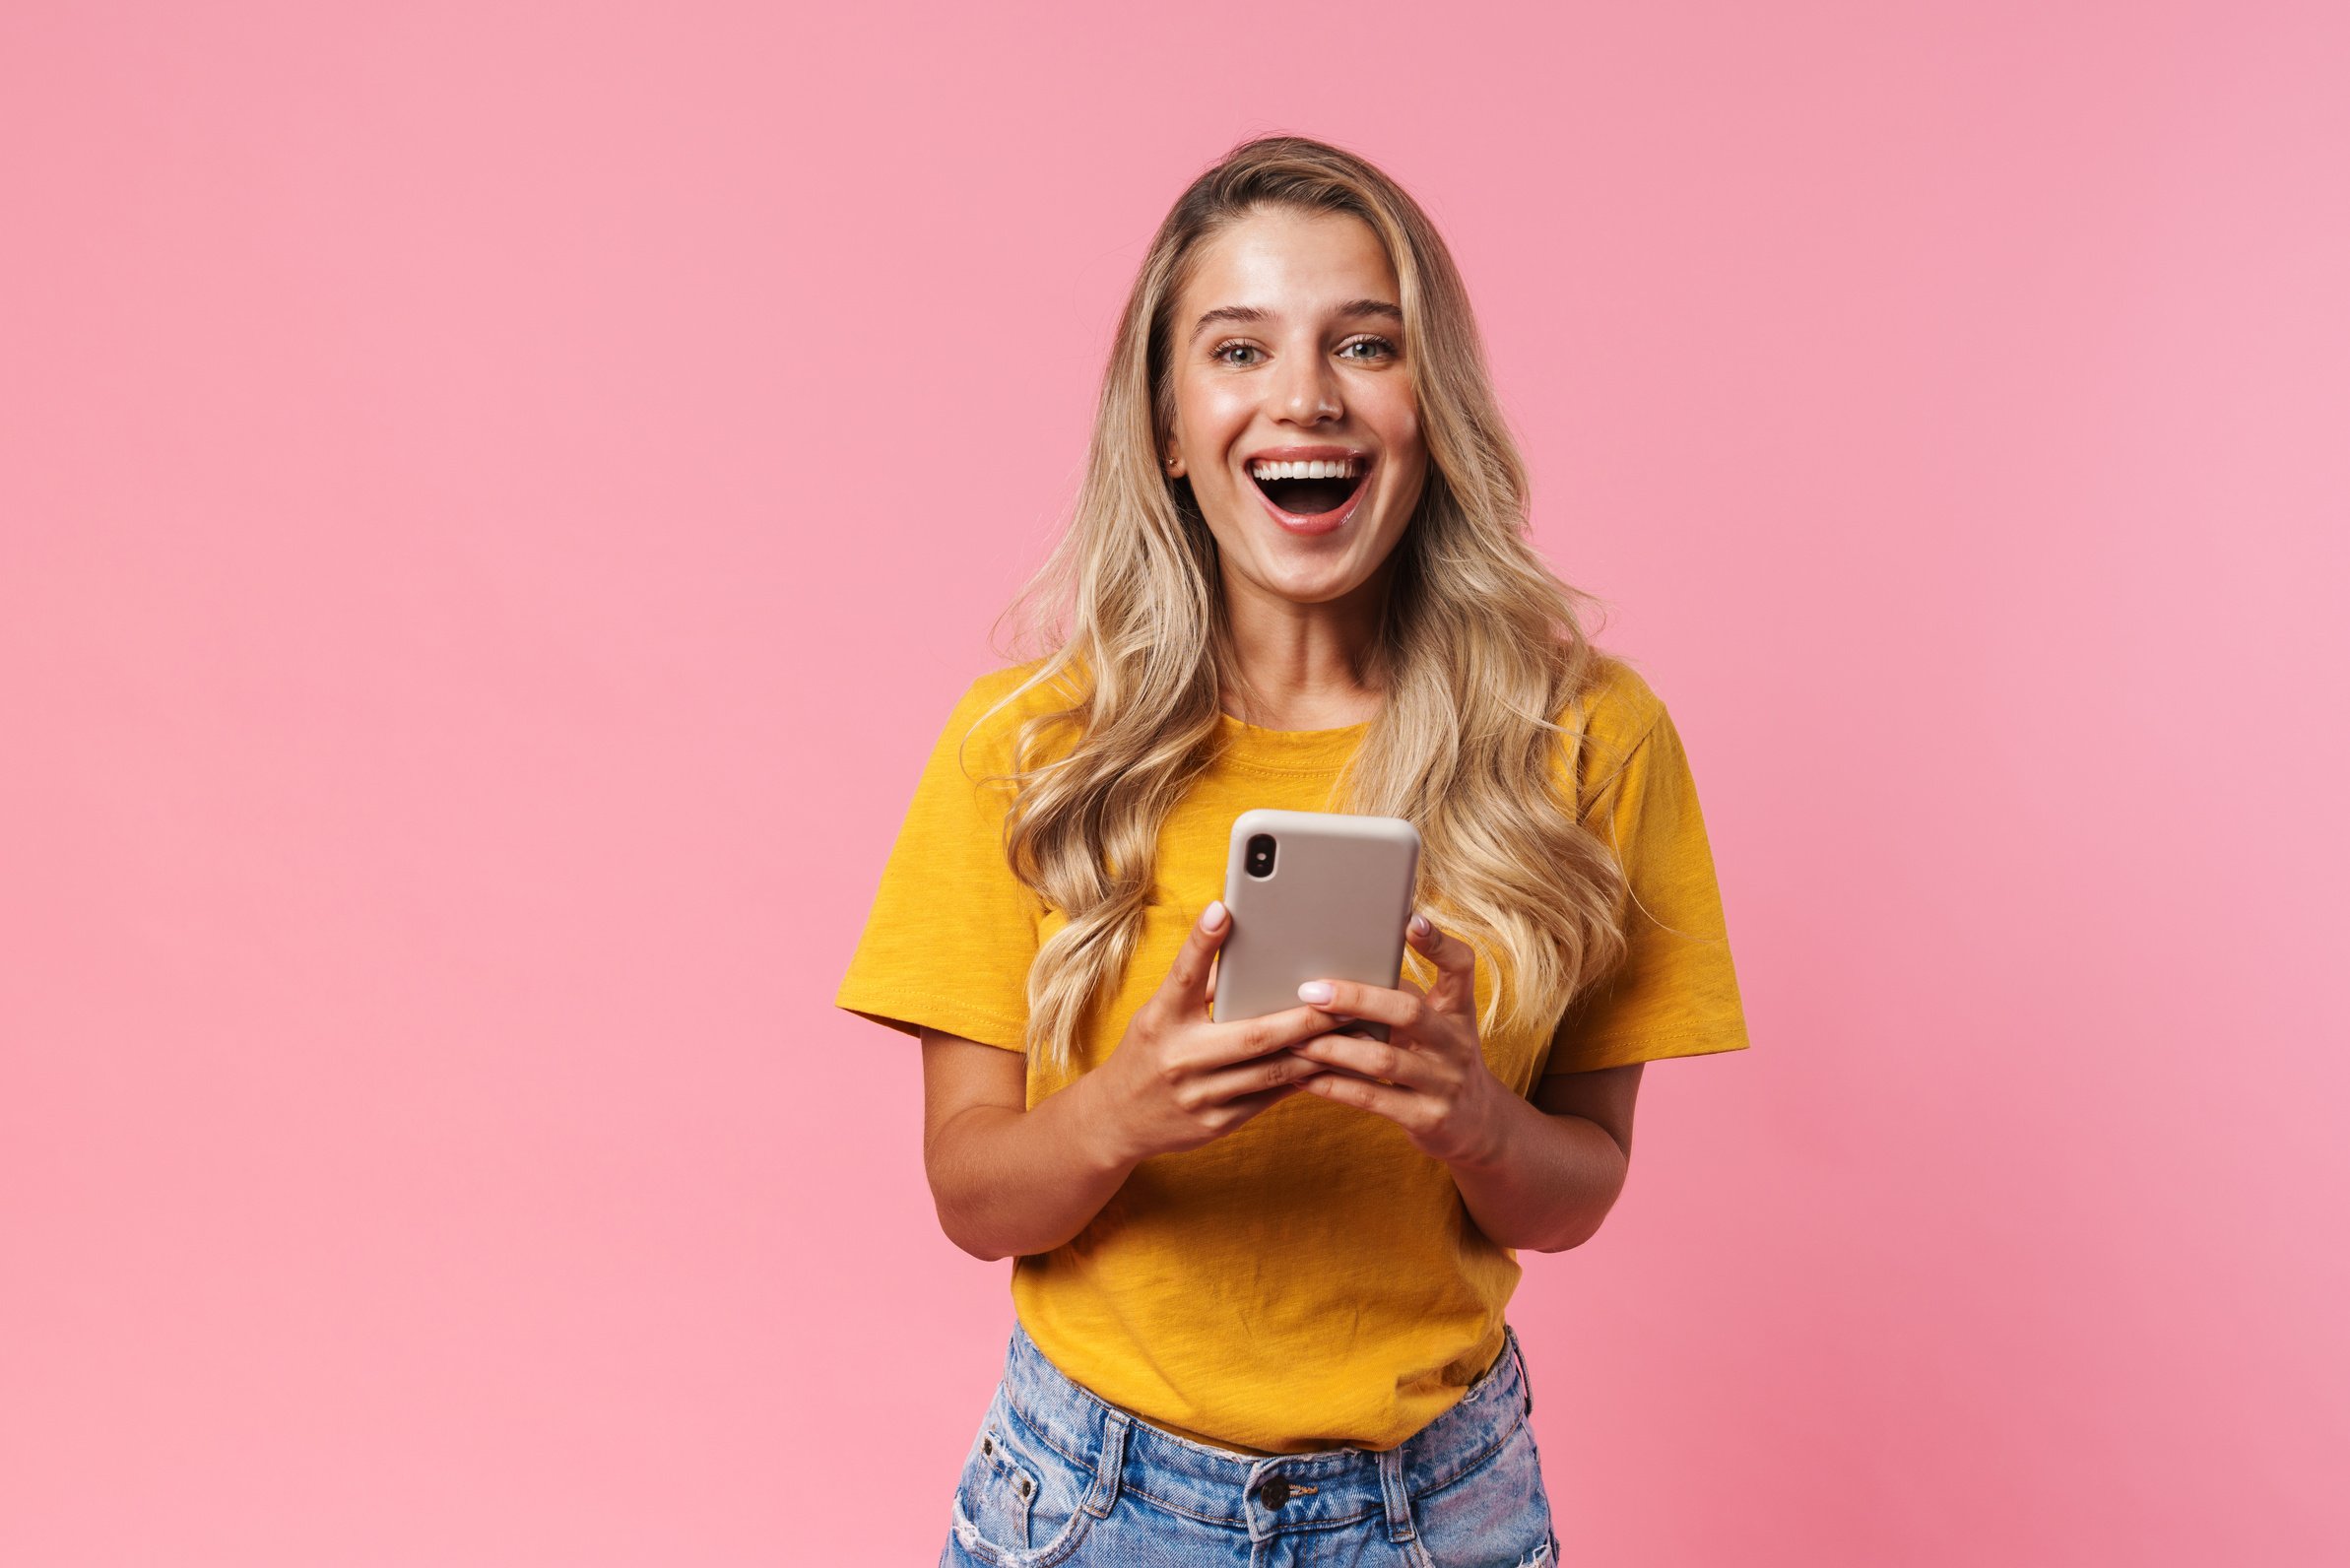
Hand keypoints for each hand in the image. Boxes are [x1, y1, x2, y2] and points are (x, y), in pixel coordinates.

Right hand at [1081, 899, 1349, 1166]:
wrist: (1116, 1119)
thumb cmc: (1148, 1051)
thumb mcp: (1159, 1014)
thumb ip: (1199, 986)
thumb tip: (1248, 950)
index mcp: (1161, 1019)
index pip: (1183, 975)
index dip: (1202, 942)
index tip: (1223, 909)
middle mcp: (1178, 1057)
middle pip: (1252, 1035)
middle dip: (1304, 1019)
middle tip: (1343, 1000)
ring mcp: (1198, 1096)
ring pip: (1271, 1072)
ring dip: (1315, 1052)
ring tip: (1351, 1033)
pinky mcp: (1215, 1124)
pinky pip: (1268, 1098)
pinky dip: (1300, 1079)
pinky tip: (1327, 1064)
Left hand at [1284, 912, 1511, 1168]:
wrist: (1478, 1124)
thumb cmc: (1439, 1060)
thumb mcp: (1436, 1026)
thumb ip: (1399, 1001)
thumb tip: (1336, 972)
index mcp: (1457, 1010)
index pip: (1461, 967)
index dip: (1439, 943)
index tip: (1412, 920)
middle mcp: (1456, 1043)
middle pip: (1408, 1011)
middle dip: (1356, 998)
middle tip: (1311, 991)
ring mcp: (1445, 1083)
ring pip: (1383, 1060)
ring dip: (1332, 1048)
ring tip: (1294, 1038)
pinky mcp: (1427, 1118)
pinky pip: (1373, 1099)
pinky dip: (1333, 1086)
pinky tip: (1302, 1077)